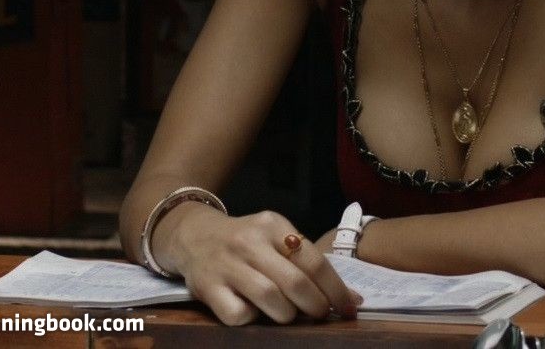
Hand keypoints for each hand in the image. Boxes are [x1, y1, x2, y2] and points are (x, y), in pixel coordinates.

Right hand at [158, 206, 361, 325]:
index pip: (314, 261)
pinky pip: (238, 314)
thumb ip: (308, 263)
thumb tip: (351, 297)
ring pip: (269, 298)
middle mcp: (249, 242)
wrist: (193, 236)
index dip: (336, 289)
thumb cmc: (247, 242)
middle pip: (294, 281)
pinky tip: (255, 312)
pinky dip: (253, 319)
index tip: (350, 306)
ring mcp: (226, 265)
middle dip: (316, 305)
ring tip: (290, 314)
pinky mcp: (207, 288)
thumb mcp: (276, 238)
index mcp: (273, 225)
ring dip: (287, 314)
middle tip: (322, 314)